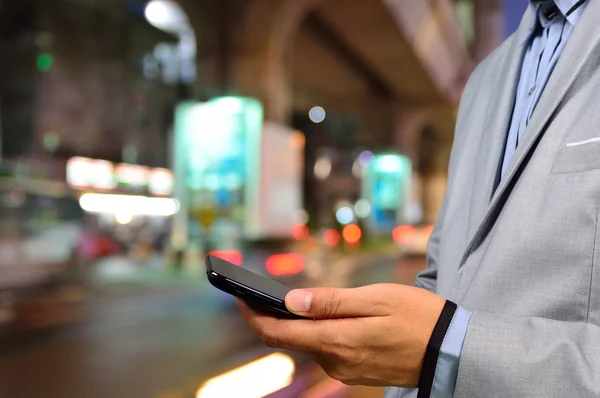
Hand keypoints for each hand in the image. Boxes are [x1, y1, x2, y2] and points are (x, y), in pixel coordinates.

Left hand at [236, 283, 445, 386]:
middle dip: (270, 317)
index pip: (278, 333)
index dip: (253, 315)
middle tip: (259, 292)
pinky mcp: (354, 371)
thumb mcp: (375, 299)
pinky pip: (325, 350)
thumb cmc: (417, 316)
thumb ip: (331, 302)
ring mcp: (345, 370)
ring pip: (307, 344)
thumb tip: (292, 301)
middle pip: (289, 340)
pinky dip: (314, 333)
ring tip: (288, 300)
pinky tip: (318, 317)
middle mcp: (335, 361)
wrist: (450, 349)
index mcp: (336, 341)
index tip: (239, 296)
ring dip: (294, 324)